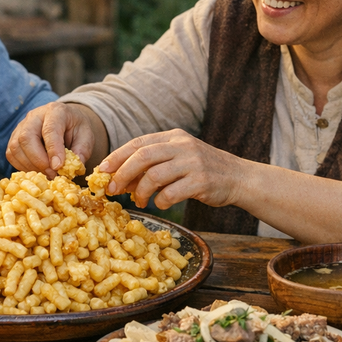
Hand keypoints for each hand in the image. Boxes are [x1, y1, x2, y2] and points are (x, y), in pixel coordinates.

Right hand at [6, 102, 100, 177]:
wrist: (65, 121)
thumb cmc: (75, 129)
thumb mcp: (86, 136)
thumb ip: (81, 150)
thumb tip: (72, 168)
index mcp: (55, 111)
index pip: (50, 129)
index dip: (53, 150)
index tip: (58, 167)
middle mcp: (34, 116)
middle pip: (27, 137)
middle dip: (38, 160)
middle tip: (52, 174)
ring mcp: (21, 126)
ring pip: (15, 147)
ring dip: (30, 166)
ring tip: (47, 174)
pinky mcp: (14, 138)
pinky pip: (11, 155)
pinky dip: (22, 167)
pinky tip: (37, 171)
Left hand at [100, 129, 249, 210]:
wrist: (239, 178)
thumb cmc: (202, 171)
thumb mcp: (178, 158)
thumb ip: (153, 164)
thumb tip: (119, 179)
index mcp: (173, 137)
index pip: (138, 143)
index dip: (117, 156)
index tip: (103, 169)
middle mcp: (182, 146)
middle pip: (143, 156)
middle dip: (123, 174)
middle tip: (112, 189)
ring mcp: (193, 162)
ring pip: (155, 175)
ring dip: (140, 191)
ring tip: (138, 201)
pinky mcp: (201, 181)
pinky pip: (171, 193)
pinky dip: (160, 201)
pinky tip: (160, 204)